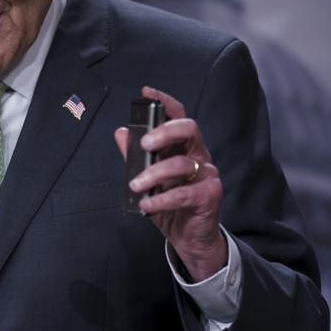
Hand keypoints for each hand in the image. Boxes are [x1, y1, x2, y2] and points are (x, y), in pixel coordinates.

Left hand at [115, 87, 225, 280]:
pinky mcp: (210, 195)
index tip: (147, 92)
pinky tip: (146, 204)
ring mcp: (206, 174)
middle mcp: (197, 155)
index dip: (164, 101)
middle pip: (189, 129)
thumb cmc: (171, 205)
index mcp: (183, 147)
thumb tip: (120, 133)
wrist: (190, 238)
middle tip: (144, 144)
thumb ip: (134, 157)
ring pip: (181, 164)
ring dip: (154, 174)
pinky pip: (184, 193)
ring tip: (135, 185)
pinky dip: (161, 199)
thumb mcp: (147, 179)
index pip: (178, 116)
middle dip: (165, 131)